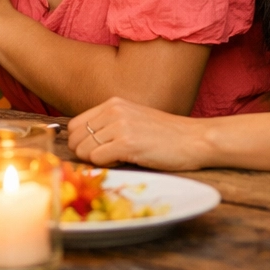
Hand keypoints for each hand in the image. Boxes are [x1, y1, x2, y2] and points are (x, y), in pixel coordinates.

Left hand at [67, 97, 211, 170]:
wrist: (195, 139)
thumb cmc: (166, 135)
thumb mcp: (133, 120)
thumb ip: (109, 126)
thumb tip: (83, 144)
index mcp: (112, 104)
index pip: (74, 124)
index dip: (80, 142)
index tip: (93, 152)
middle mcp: (112, 111)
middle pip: (76, 138)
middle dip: (85, 154)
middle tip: (106, 159)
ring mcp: (119, 125)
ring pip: (83, 149)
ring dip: (96, 161)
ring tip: (118, 159)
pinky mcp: (127, 143)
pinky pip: (97, 159)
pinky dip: (106, 166)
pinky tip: (125, 162)